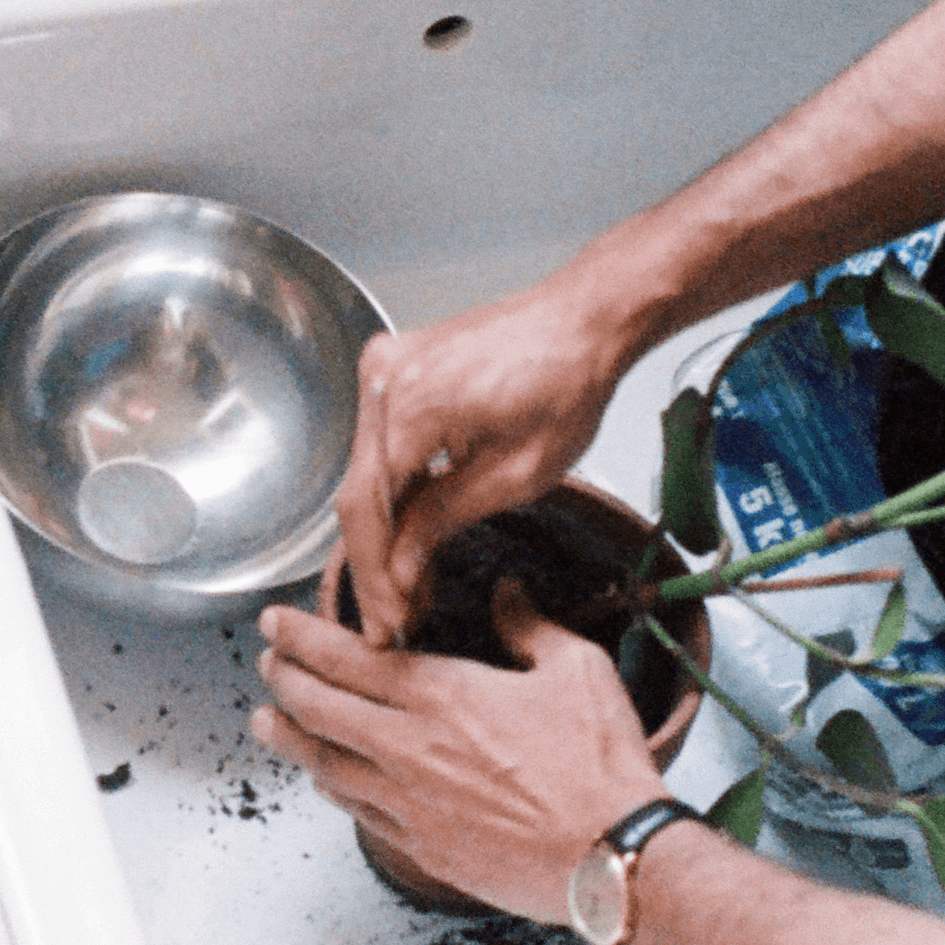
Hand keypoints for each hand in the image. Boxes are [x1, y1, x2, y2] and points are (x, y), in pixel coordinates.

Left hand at [252, 583, 662, 924]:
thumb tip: (508, 593)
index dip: (301, 637)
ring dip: (287, 737)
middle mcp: (409, 749)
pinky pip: (355, 810)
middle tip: (267, 663)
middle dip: (282, 679)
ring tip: (265, 722)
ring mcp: (407, 803)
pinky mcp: (420, 846)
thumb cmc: (600, 766)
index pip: (348, 657)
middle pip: (317, 709)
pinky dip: (329, 785)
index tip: (276, 622)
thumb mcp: (578, 670)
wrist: (611, 857)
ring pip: (322, 763)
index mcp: (443, 696)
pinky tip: (325, 777)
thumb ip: (531, 626)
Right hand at [337, 273, 628, 646]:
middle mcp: (383, 380)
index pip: (371, 511)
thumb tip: (400, 570)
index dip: (376, 576)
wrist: (584, 320)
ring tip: (406, 592)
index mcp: (411, 405)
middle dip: (377, 565)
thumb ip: (445, 521)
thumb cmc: (569, 383)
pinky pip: (381, 444)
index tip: (385, 624)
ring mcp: (384, 369)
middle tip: (391, 621)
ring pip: (366, 473)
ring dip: (384, 534)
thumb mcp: (516, 475)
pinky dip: (395, 492)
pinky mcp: (395, 369)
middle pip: (359, 495)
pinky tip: (410, 538)